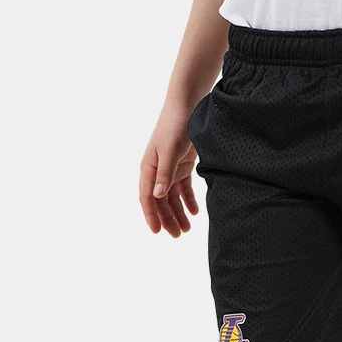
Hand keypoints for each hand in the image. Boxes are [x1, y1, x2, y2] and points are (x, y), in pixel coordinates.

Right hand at [139, 106, 200, 236]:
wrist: (188, 106)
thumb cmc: (175, 126)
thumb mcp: (169, 151)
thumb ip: (165, 174)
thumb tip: (157, 196)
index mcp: (148, 168)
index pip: (146, 197)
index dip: (151, 215)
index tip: (157, 232)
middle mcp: (157, 171)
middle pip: (160, 201)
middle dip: (168, 219)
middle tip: (177, 235)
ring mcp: (170, 169)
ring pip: (172, 197)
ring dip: (178, 213)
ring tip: (187, 229)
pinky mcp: (183, 165)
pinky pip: (184, 188)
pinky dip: (188, 201)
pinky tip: (195, 212)